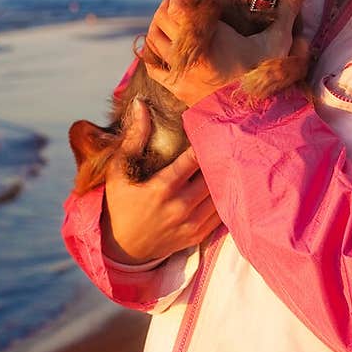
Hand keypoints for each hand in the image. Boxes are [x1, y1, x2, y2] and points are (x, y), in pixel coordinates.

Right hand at [101, 98, 221, 263]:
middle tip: (230, 138)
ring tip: (233, 157)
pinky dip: (227, 196)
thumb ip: (133, 137)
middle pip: (214, 175)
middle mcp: (180, 206)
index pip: (195, 158)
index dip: (207, 140)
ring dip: (227, 176)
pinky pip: (223, 213)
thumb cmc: (120, 203)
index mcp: (162, 188)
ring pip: (222, 194)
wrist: (123, 247)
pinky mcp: (199, 234)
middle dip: (221, 156)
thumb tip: (140, 104)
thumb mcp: (119, 170)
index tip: (213, 126)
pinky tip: (229, 182)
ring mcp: (192, 223)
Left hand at [142, 0, 313, 105]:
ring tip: (178, 23)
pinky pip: (152, 63)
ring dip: (162, 26)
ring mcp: (177, 71)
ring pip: (154, 38)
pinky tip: (169, 46)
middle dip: (172, 8)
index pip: (177, 5)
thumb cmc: (267, 77)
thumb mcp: (277, 41)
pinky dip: (155, 51)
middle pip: (162, 18)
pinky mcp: (173, 87)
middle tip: (187, 6)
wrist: (254, 118)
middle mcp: (187, 53)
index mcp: (208, 38)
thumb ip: (288, 10)